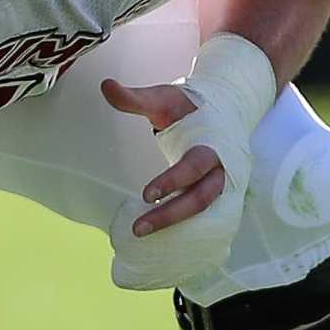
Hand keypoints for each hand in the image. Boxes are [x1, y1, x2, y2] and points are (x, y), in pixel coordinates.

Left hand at [100, 78, 223, 236]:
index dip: (173, 182)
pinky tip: (162, 243)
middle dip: (171, 215)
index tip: (146, 195)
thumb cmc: (187, 107)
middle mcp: (220, 169)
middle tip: (138, 229)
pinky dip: (186, 232)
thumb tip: (105, 86)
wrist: (224, 110)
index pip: (194, 167)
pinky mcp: (216, 197)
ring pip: (203, 213)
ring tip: (141, 233)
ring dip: (176, 227)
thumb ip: (135, 97)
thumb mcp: (162, 98)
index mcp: (210, 145)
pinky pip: (205, 219)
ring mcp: (222, 186)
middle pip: (201, 198)